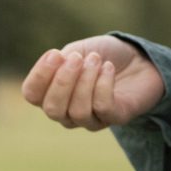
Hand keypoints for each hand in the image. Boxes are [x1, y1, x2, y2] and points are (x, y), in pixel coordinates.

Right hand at [20, 36, 165, 131]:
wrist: (139, 58)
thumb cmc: (104, 55)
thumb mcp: (77, 50)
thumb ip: (61, 61)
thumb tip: (55, 67)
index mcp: (52, 93)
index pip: (32, 94)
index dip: (40, 75)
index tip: (55, 53)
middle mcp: (67, 112)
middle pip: (52, 108)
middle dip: (63, 81)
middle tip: (78, 58)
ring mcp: (90, 119)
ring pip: (77, 110)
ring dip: (86, 80)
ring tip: (96, 60)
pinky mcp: (114, 118)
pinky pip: (102, 107)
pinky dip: (104, 84)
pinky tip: (108, 68)